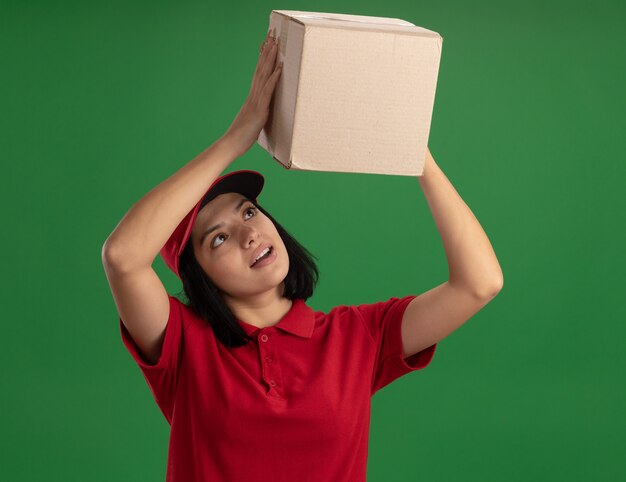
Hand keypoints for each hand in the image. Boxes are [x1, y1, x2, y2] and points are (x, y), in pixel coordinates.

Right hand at [222, 29, 282, 156]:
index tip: (265, 44)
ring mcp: (256, 102)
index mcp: (252, 98)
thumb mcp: (251, 123)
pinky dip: (274, 78)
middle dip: (267, 51)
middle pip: (260, 69)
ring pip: (263, 75)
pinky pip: (268, 91)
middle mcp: (253, 96)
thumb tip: (260, 116)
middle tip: (271, 34)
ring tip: (276, 44)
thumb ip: (256, 116)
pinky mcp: (260, 110)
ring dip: (270, 59)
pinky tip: (279, 67)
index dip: (262, 58)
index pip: (258, 74)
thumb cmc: (240, 138)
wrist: (230, 145)